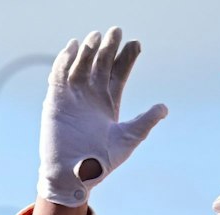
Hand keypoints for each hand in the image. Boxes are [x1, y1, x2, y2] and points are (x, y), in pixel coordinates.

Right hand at [40, 28, 167, 206]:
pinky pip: (59, 76)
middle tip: (116, 32)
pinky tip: (73, 48)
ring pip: (81, 65)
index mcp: (110, 102)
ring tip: (95, 37)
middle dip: (108, 47)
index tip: (135, 44)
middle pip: (101, 63)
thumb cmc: (100, 163)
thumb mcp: (127, 140)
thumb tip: (164, 108)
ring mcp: (73, 97)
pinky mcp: (56, 102)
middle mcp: (92, 95)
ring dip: (88, 50)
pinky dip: (64, 61)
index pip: (119, 72)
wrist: (73, 177)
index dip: (127, 57)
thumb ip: (144, 122)